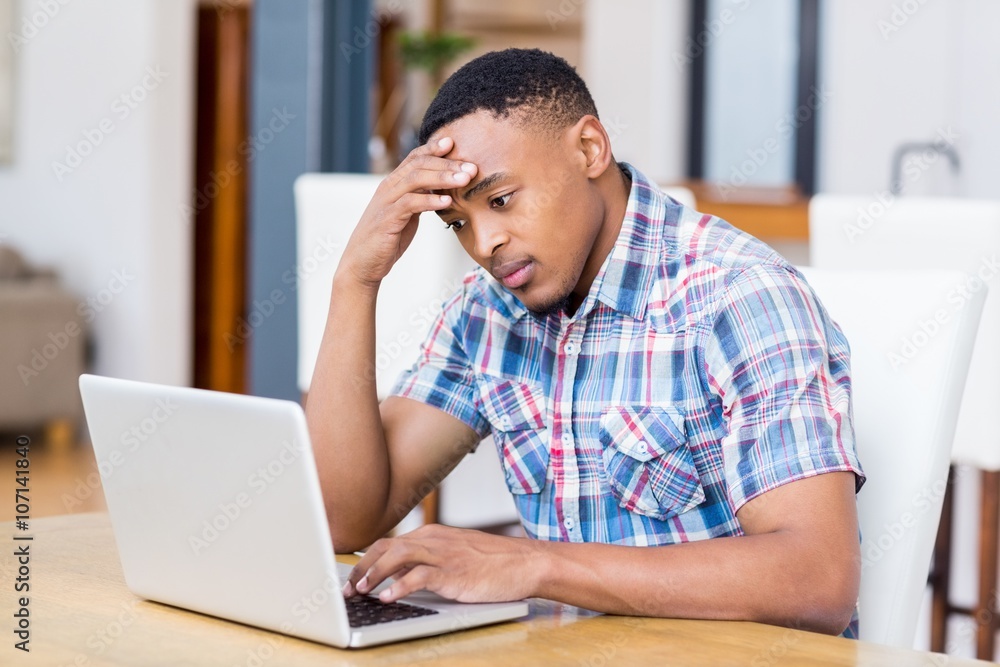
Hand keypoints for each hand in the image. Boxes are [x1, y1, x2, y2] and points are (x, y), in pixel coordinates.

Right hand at [337, 137, 477, 289]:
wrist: (363, 264)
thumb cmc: (387, 239)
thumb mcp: (407, 214)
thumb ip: (420, 199)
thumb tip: (442, 190)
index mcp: (393, 184)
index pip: (414, 158)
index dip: (433, 149)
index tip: (454, 143)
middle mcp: (388, 188)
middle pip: (418, 165)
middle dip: (447, 163)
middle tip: (471, 167)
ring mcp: (386, 202)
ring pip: (415, 179)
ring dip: (442, 178)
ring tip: (464, 179)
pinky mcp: (387, 219)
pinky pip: (410, 204)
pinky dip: (429, 200)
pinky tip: (446, 201)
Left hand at [343, 524, 537, 603]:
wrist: (525, 562)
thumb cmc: (492, 563)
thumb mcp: (454, 556)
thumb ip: (425, 562)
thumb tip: (396, 576)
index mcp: (431, 534)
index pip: (388, 543)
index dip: (366, 560)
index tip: (352, 578)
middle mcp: (433, 540)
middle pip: (386, 547)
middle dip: (363, 567)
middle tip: (349, 589)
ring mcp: (444, 554)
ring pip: (398, 556)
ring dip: (374, 574)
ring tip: (362, 591)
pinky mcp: (454, 571)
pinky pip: (420, 575)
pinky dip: (400, 586)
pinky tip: (388, 597)